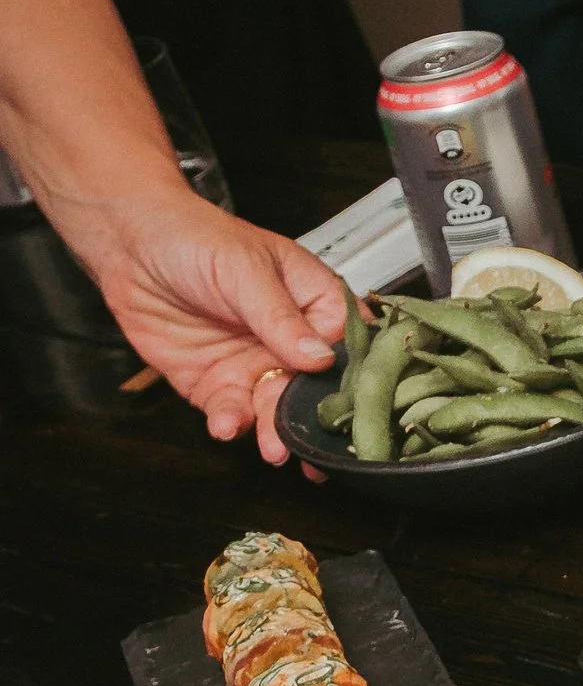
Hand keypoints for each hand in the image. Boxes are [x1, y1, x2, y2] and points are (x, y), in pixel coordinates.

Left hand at [90, 200, 346, 463]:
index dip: (350, 379)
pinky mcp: (218, 385)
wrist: (131, 246)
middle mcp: (290, 342)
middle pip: (315, 391)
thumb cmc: (195, 238)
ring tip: (274, 447)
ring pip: (276, 409)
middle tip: (311, 447)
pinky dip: (232, 424)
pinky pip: (232, 413)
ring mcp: (255, 366)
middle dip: (313, 420)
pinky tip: (228, 425)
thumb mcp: (246, 270)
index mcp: (315, 305)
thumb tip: (319, 357)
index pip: (347, 349)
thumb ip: (280, 317)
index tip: (349, 405)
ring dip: (276, 431)